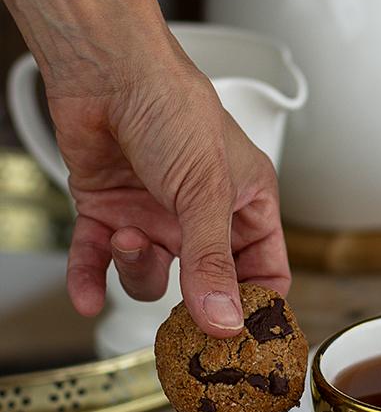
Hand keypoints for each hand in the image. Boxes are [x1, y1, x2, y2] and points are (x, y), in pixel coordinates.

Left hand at [47, 46, 289, 337]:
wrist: (107, 71)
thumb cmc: (173, 106)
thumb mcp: (206, 191)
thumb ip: (212, 261)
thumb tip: (223, 322)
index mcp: (246, 202)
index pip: (264, 272)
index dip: (254, 307)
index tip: (239, 340)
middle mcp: (201, 213)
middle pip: (204, 284)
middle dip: (185, 299)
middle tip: (177, 323)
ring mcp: (154, 213)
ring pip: (149, 275)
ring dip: (134, 267)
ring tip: (127, 236)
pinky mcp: (108, 210)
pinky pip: (96, 261)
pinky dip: (88, 279)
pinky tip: (85, 296)